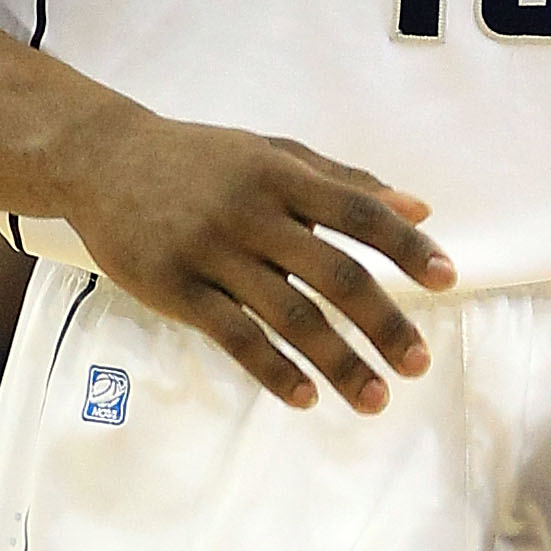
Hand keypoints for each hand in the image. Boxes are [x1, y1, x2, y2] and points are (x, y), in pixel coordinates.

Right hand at [54, 103, 454, 414]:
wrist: (102, 159)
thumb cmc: (201, 158)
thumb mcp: (271, 152)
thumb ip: (343, 181)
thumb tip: (419, 207)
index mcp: (281, 175)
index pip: (357, 212)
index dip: (405, 246)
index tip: (448, 278)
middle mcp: (252, 213)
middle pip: (333, 274)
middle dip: (382, 322)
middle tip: (418, 362)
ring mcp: (211, 253)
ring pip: (288, 316)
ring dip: (337, 362)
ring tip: (374, 398)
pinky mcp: (175, 288)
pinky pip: (233, 336)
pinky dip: (273, 370)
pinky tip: (305, 397)